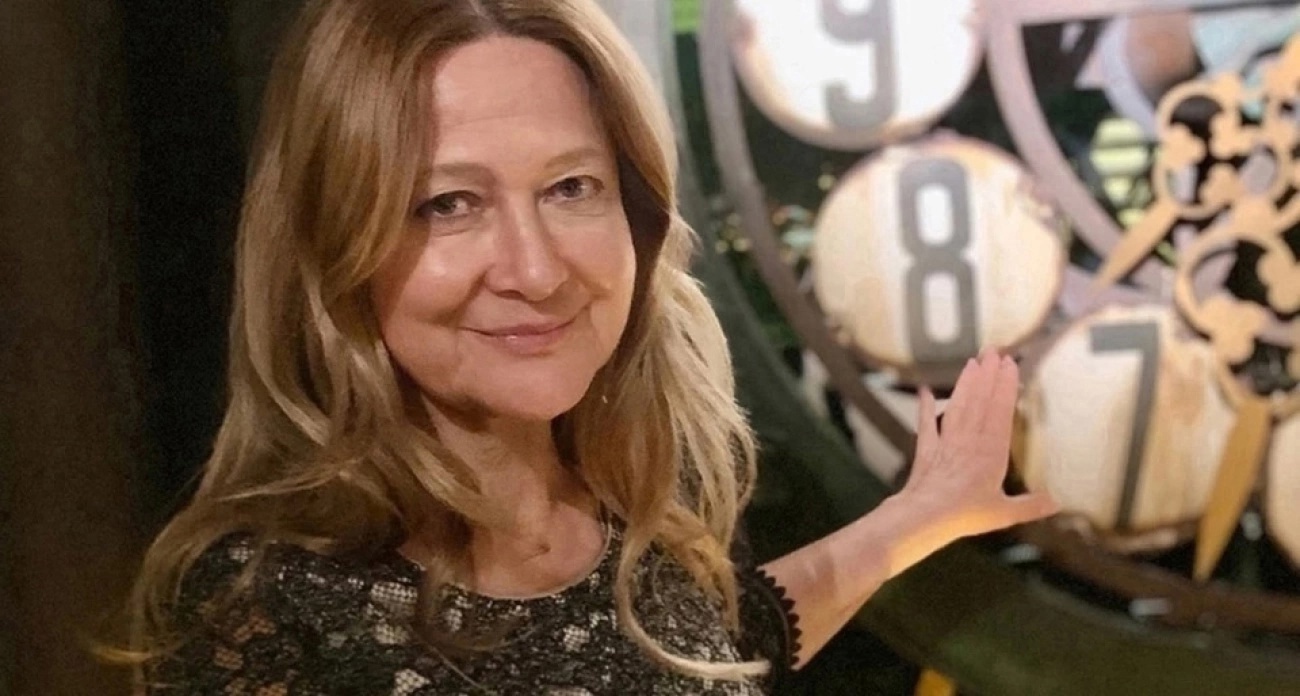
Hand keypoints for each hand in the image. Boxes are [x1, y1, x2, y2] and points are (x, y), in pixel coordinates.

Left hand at [901, 349, 1058, 539]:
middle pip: (980, 401)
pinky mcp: (927, 450)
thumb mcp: (1005, 513)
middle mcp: (969, 441)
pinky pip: (926, 424)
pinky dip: (925, 407)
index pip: (1001, 411)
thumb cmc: (966, 515)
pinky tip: (925, 391)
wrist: (925, 516)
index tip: (1009, 364)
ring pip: (958, 406)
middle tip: (993, 350)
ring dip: (965, 383)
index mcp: (991, 452)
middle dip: (987, 374)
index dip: (1005, 386)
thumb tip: (1056, 503)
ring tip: (972, 362)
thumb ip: (1031, 505)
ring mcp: (946, 442)